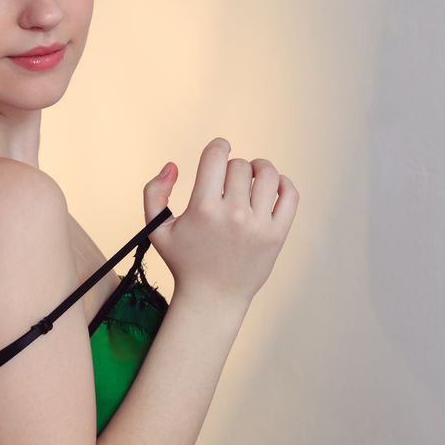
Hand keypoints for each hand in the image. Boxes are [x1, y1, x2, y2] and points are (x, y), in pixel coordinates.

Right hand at [142, 138, 297, 304]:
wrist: (212, 298)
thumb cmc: (183, 261)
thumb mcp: (156, 229)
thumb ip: (154, 192)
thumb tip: (172, 165)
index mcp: (203, 208)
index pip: (217, 155)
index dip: (218, 146)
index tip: (219, 150)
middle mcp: (232, 214)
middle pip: (240, 165)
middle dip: (233, 166)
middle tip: (229, 179)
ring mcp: (257, 225)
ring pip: (267, 174)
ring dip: (259, 168)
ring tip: (253, 175)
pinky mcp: (277, 235)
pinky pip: (290, 195)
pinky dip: (283, 183)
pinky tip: (271, 187)